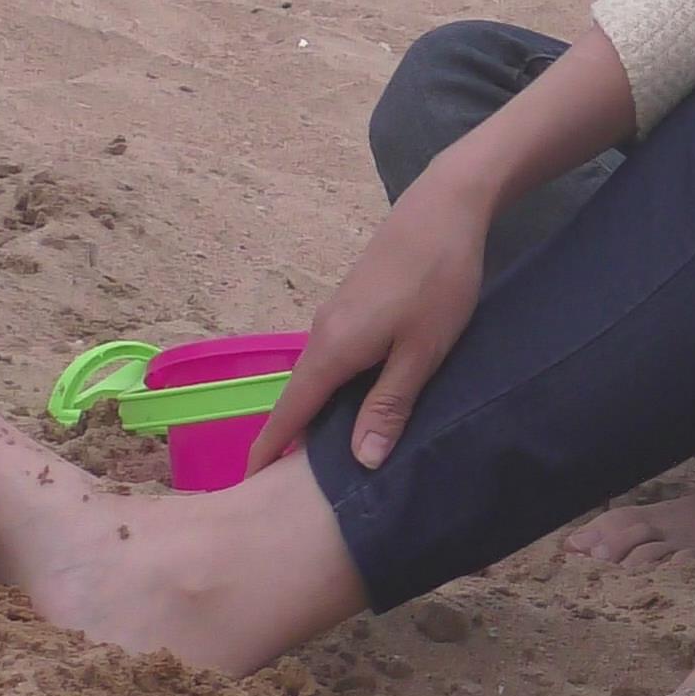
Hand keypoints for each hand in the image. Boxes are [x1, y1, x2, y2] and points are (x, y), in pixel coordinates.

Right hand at [243, 162, 493, 474]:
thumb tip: (360, 460)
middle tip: (296, 487)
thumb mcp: (421, 353)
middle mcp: (322, 334)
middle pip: (299, 398)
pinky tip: (357, 405)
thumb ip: (389, 405)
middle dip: (292, 441)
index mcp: (332, 351)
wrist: (445, 208)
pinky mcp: (352, 305)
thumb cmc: (439, 282)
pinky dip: (335, 389)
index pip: (289, 413)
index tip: (250, 485)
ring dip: (317, 415)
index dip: (270, 451)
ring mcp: (335, 316)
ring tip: (328, 457)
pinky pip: (333, 359)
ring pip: (318, 378)